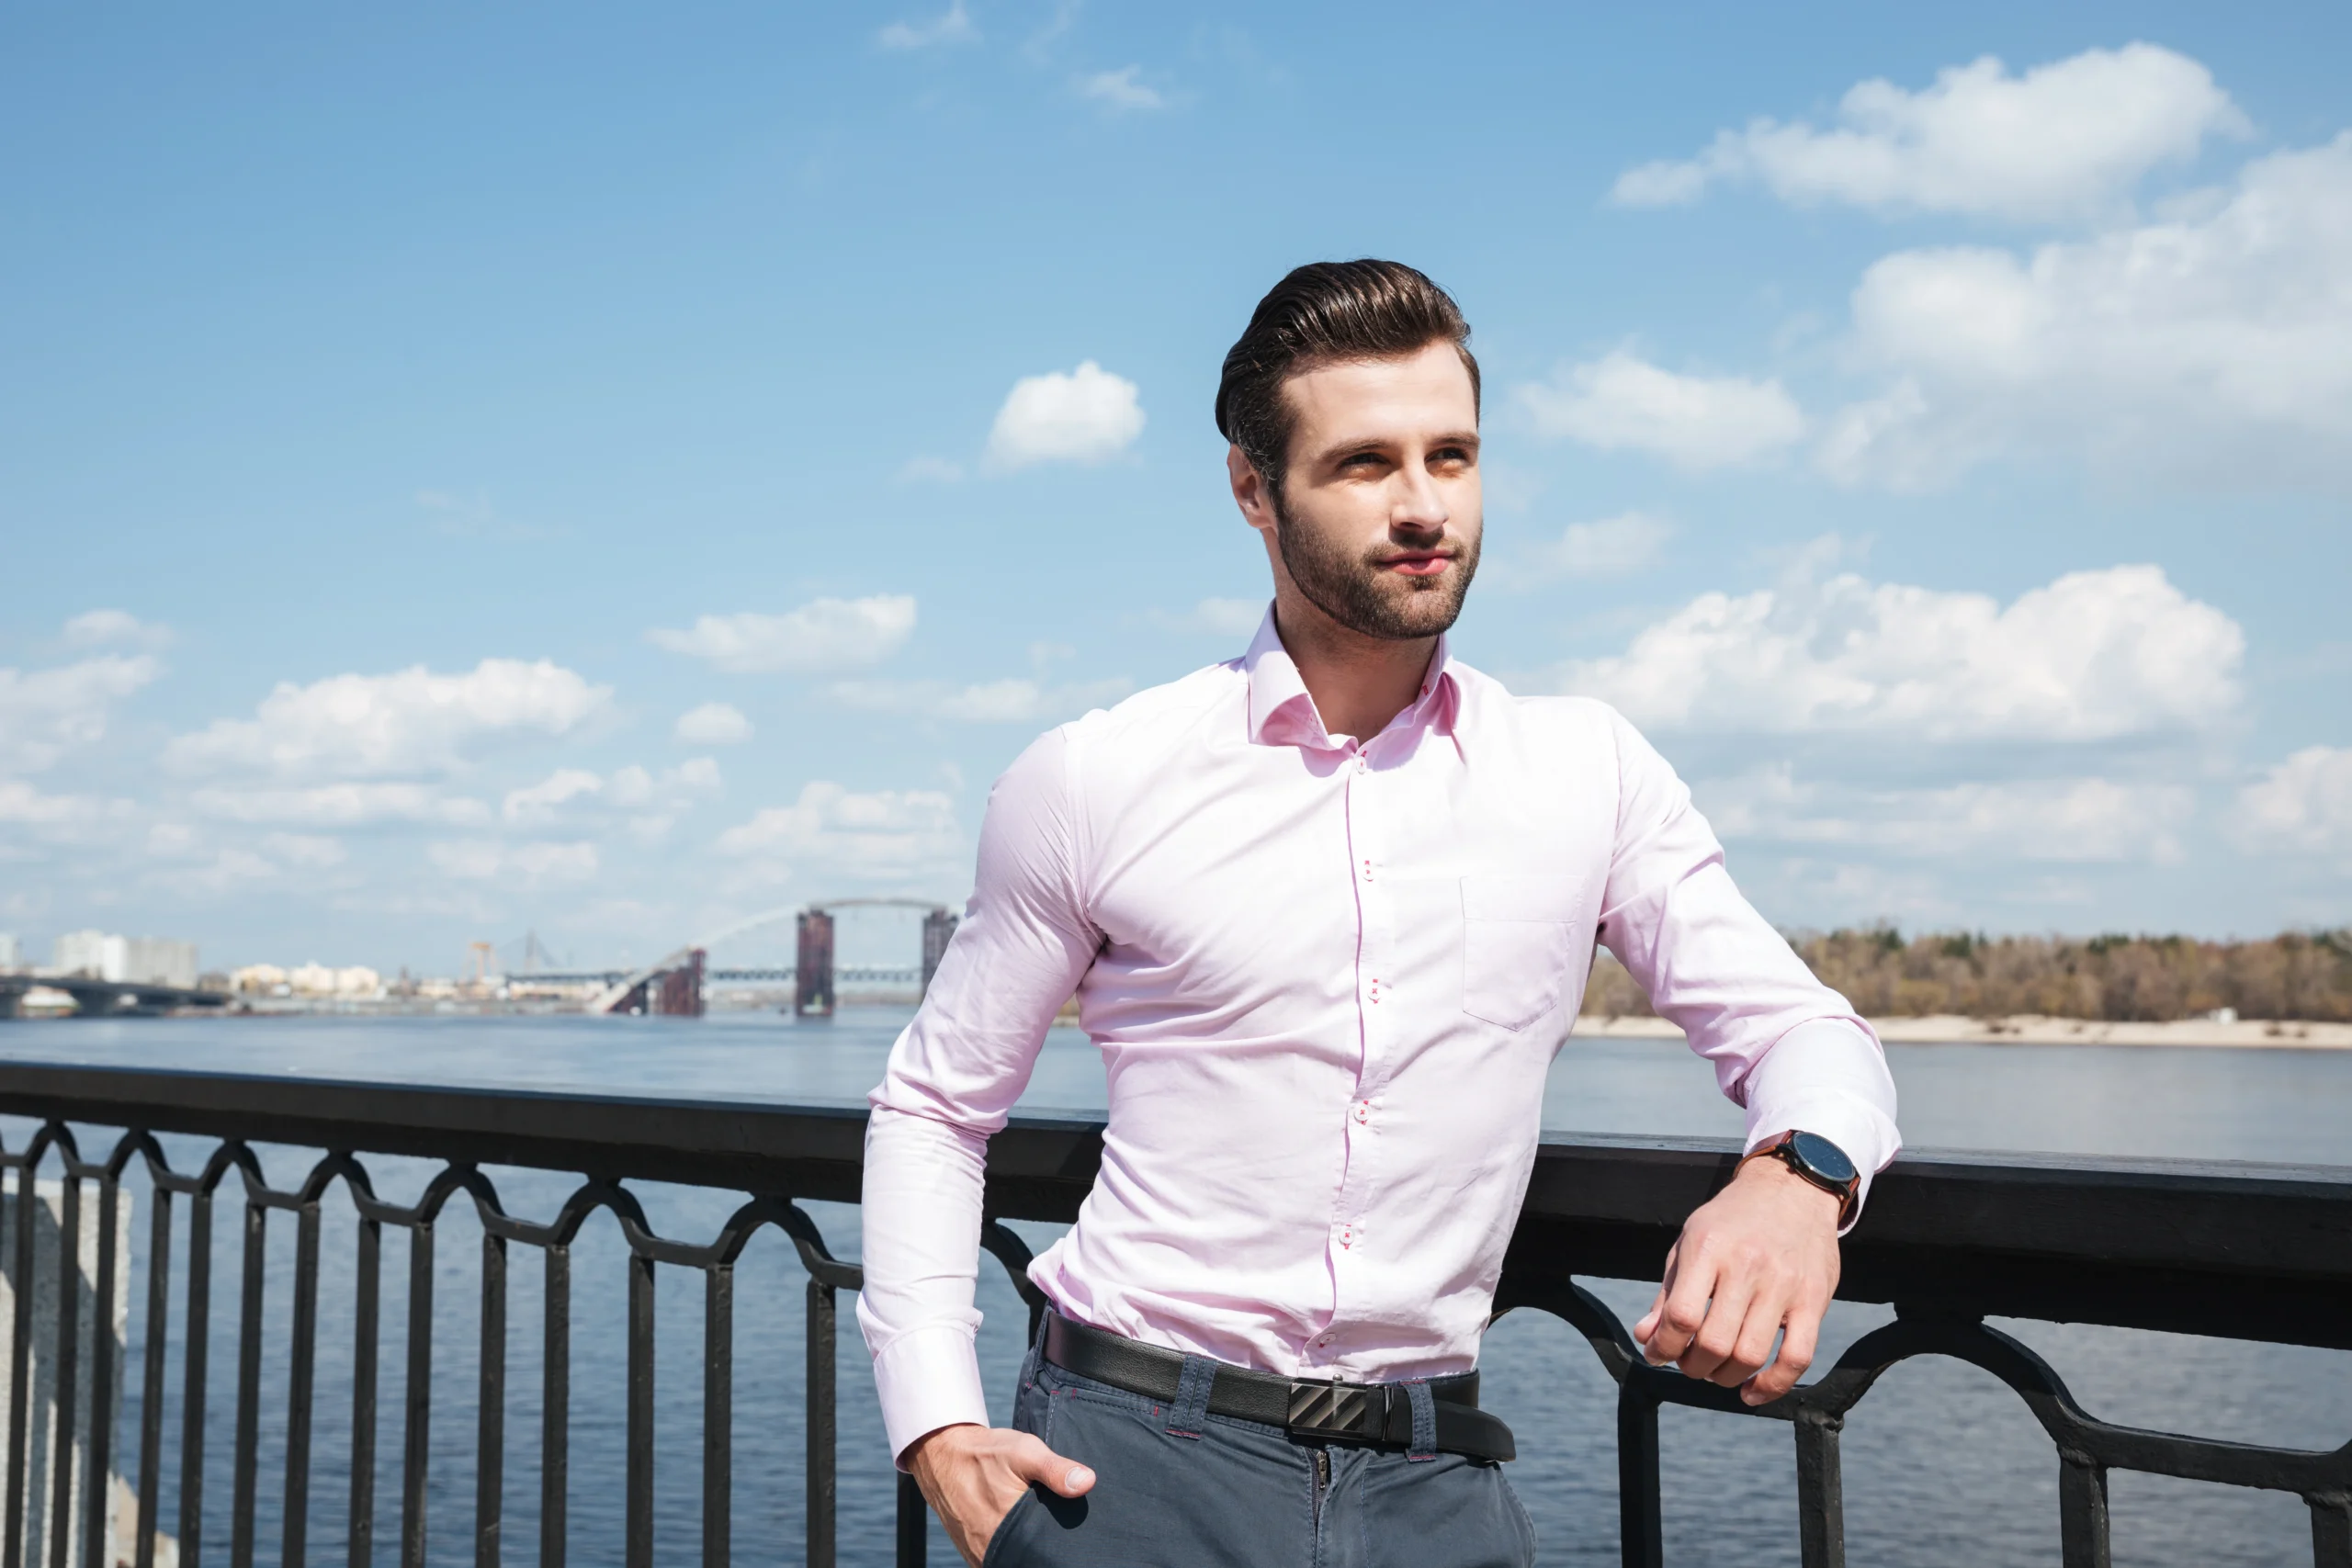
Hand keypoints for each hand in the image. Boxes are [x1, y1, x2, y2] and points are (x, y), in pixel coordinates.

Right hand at [905, 1422, 1095, 1566]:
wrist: (943, 1455)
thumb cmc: (986, 1452)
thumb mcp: (1024, 1451)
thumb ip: (1055, 1469)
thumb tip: (1086, 1482)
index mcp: (1008, 1527)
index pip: (1047, 1551)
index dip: (1062, 1544)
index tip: (1077, 1536)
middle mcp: (991, 1548)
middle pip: (1032, 1558)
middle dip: (1046, 1546)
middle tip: (1055, 1525)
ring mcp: (980, 1555)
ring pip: (1016, 1559)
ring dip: (1029, 1550)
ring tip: (1040, 1528)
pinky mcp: (974, 1554)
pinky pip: (1001, 1559)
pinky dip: (1014, 1550)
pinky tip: (1024, 1534)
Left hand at [1633, 1152, 1841, 1405]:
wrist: (1792, 1188)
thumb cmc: (1734, 1219)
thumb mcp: (1690, 1241)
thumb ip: (1667, 1292)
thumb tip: (1645, 1336)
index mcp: (1709, 1249)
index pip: (1681, 1315)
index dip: (1663, 1347)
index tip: (1657, 1354)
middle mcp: (1747, 1267)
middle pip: (1715, 1343)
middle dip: (1693, 1366)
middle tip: (1690, 1363)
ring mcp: (1783, 1285)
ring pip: (1751, 1355)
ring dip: (1726, 1378)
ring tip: (1716, 1372)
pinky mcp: (1814, 1301)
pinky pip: (1797, 1357)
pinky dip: (1773, 1386)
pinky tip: (1752, 1391)